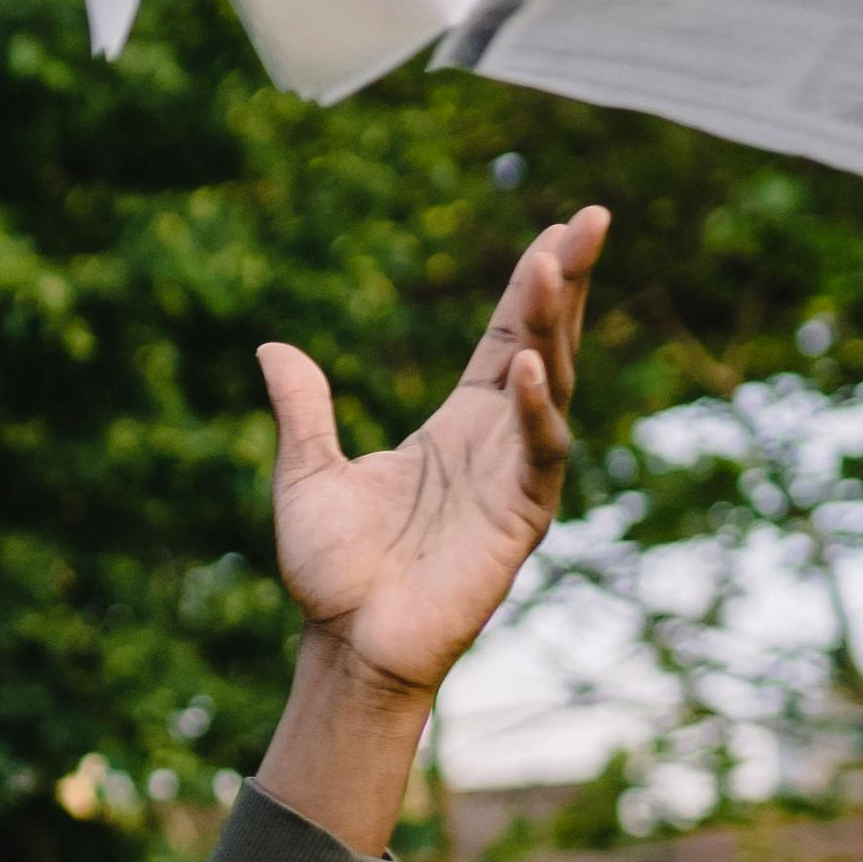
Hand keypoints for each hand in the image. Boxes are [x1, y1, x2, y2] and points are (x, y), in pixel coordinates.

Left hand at [259, 208, 604, 704]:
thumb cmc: (333, 572)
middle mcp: (495, 440)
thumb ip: (303, 409)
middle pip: (545, 341)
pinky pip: (540, 453)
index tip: (556, 227)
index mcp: (457, 424)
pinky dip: (538, 411)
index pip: (507, 336)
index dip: (532, 284)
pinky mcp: (519, 517)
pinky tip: (529, 366)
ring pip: (552, 383)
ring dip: (553, 323)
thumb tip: (271, 347)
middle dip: (567, 280)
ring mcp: (513, 475)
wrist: (346, 645)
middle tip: (591, 216)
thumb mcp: (306, 473)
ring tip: (553, 261)